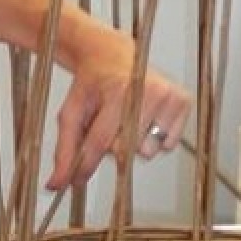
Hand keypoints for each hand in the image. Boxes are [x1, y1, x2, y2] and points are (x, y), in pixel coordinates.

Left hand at [47, 28, 190, 189]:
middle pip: (127, 150)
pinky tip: (145, 119)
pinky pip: (168, 145)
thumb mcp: (71, 112)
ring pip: (148, 151)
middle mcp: (148, 91)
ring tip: (126, 120)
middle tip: (107, 126)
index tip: (75, 181)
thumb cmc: (92, 85)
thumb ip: (64, 149)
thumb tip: (56, 184)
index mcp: (118, 90)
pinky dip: (154, 140)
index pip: (101, 142)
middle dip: (112, 148)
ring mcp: (169, 96)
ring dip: (133, 144)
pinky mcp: (183, 101)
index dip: (86, 165)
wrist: (112, 56)